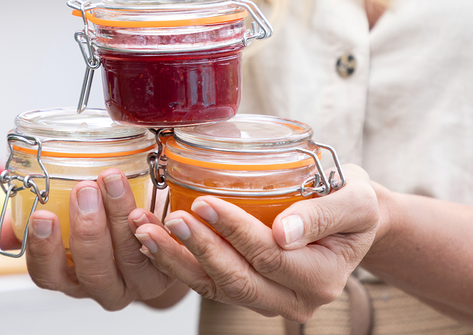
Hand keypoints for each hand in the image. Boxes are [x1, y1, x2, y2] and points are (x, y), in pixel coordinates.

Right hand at [0, 169, 181, 310]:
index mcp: (73, 277)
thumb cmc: (104, 225)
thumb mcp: (67, 224)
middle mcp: (104, 286)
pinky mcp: (168, 270)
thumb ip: (31, 227)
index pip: (49, 275)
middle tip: (85, 188)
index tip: (42, 216)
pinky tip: (146, 208)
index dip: (43, 249)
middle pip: (92, 269)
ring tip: (114, 181)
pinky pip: (162, 254)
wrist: (154, 239)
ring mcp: (138, 282)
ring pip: (129, 258)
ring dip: (120, 217)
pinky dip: (154, 230)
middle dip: (87, 228)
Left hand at [133, 164, 379, 321]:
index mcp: (322, 277)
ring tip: (146, 232)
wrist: (350, 219)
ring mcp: (271, 299)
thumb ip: (325, 214)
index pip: (270, 256)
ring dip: (178, 261)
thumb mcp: (355, 201)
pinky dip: (181, 265)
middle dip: (201, 249)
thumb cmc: (352, 203)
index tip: (206, 203)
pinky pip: (211, 283)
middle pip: (238, 280)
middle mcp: (294, 299)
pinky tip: (155, 241)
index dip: (236, 232)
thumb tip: (285, 231)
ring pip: (217, 288)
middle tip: (171, 219)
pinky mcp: (250, 288)